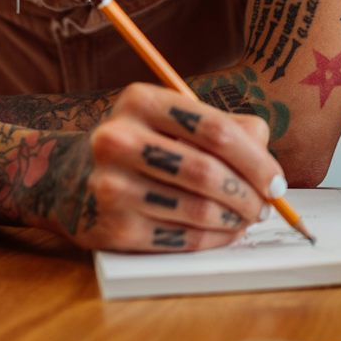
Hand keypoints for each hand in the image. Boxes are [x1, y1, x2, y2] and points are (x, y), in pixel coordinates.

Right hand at [69, 83, 282, 252]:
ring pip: (197, 209)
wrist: (64, 178)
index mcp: (141, 101)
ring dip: (234, 220)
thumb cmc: (139, 146)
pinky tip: (221, 233)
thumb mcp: (171, 120)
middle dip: (249, 194)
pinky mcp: (110, 228)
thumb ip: (227, 130)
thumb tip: (270, 165)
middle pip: (207, 171)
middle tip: (265, 207)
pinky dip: (212, 239)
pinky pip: (179, 238)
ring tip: (245, 219)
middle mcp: (119, 140)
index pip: (216, 130)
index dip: (257, 160)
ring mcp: (110, 186)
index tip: (277, 182)